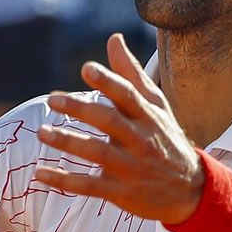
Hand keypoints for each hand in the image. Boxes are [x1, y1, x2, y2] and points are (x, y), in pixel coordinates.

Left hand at [34, 34, 204, 223]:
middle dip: (81, 109)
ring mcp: (131, 167)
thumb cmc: (167, 140)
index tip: (86, 69)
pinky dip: (64, 180)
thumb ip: (131, 74)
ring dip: (69, 142)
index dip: (108, 82)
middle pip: (109, 121)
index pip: (128, 96)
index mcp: (148, 117)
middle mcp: (141, 140)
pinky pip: (89, 186)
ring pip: (98, 153)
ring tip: (42, 133)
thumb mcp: (156, 107)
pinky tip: (40, 173)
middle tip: (53, 100)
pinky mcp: (121, 191)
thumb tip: (113, 39)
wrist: (190, 191)